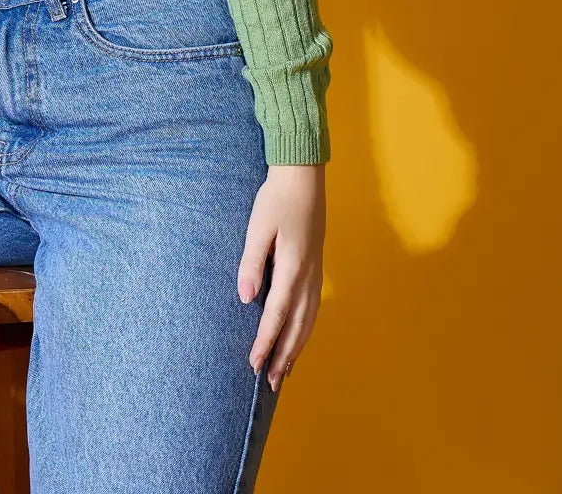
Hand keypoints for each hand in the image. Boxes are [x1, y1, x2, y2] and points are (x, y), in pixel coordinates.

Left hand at [236, 163, 325, 391]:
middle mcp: (308, 275)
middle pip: (297, 326)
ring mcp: (315, 272)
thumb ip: (251, 263)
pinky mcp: (316, 268)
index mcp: (292, 266)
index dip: (265, 342)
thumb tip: (246, 298)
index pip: (276, 314)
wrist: (303, 176)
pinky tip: (298, 339)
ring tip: (285, 373)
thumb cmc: (276, 198)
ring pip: (308, 321)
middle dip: (283, 356)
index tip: (253, 365)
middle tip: (270, 385)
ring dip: (296, 348)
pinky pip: (313, 309)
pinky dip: (305, 330)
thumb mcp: (257, 227)